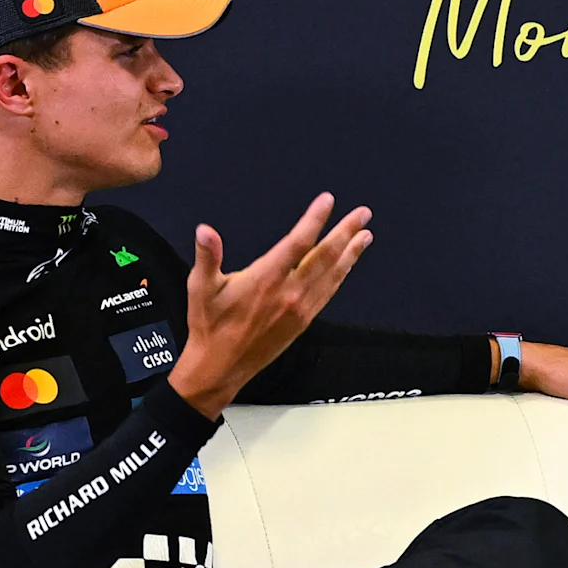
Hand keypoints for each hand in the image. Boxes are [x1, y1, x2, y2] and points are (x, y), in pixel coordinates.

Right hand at [167, 193, 371, 417]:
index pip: (298, 243)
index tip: (328, 201)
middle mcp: (289, 292)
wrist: (220, 366)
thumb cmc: (209, 324)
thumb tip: (204, 231)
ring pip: (332, 275)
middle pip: (325, 256)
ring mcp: (300, 308)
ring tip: (366, 235)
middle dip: (346, 232)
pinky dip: (341, 275)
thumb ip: (207, 256)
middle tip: (363, 214)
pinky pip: (328, 292)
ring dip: (351, 253)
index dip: (315, 220)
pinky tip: (349, 265)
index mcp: (266, 279)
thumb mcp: (201, 287)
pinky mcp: (304, 320)